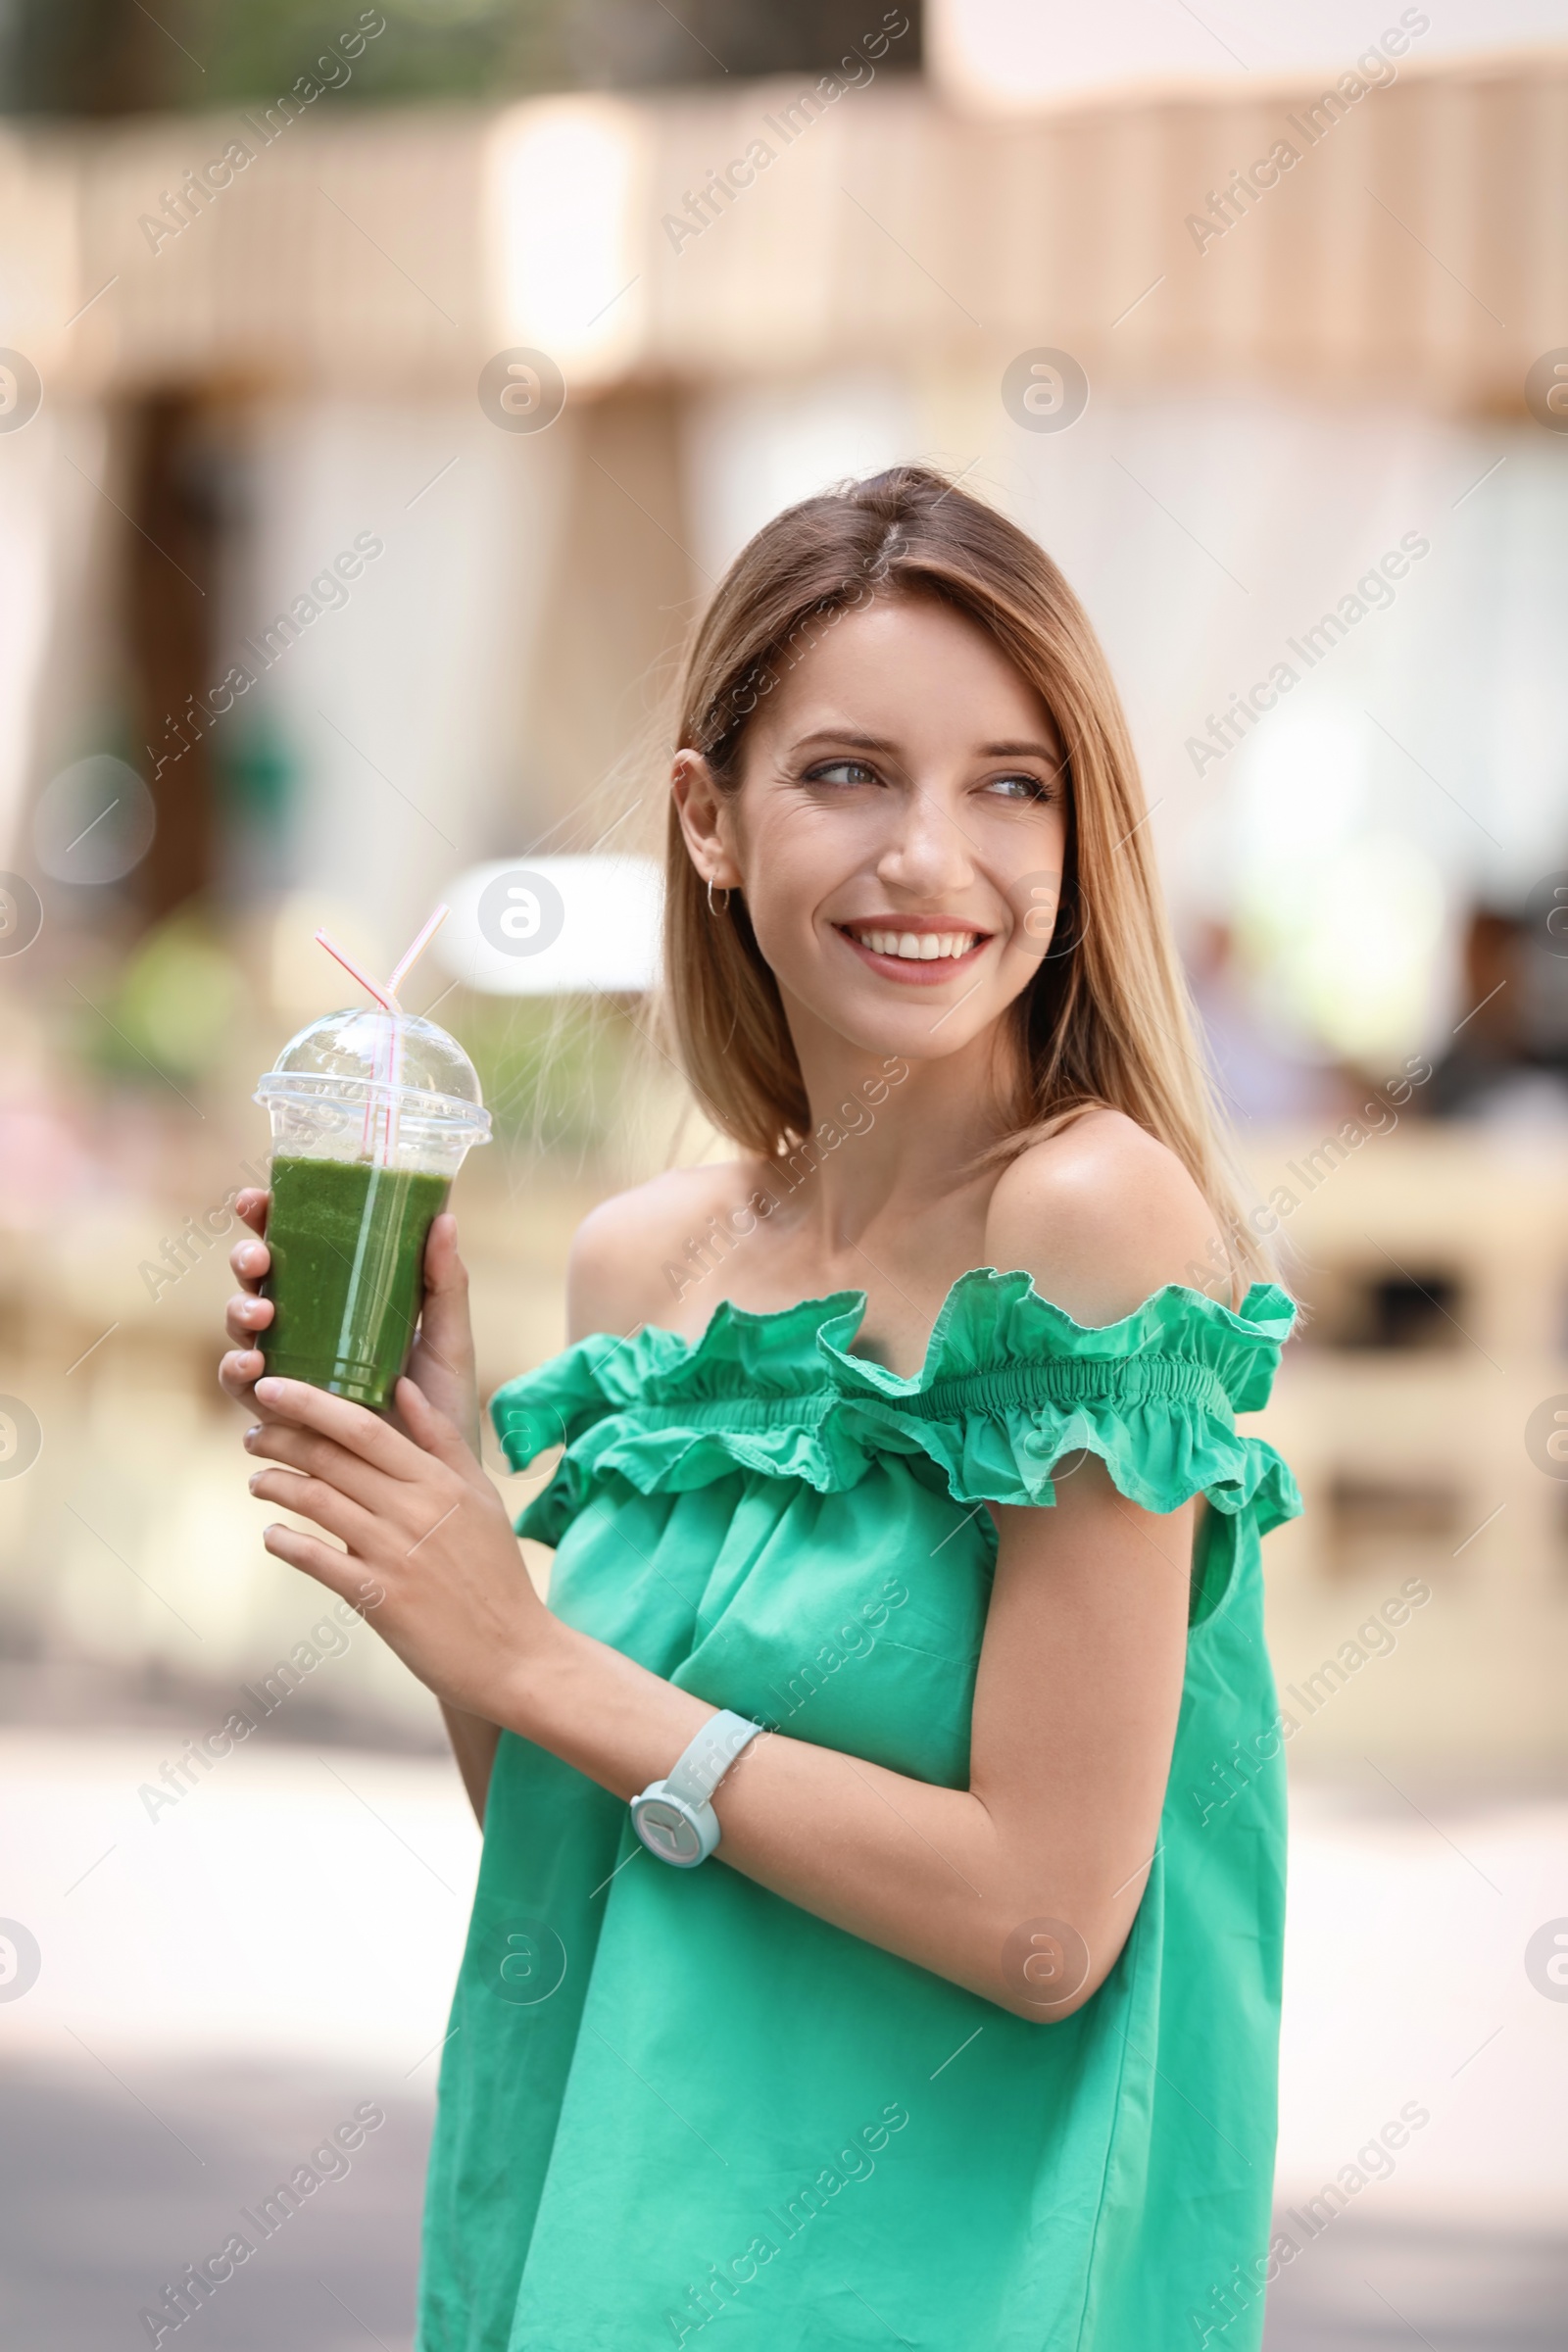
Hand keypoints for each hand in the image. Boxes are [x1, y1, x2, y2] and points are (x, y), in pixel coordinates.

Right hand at [220, 1191, 480, 1448]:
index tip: (259, 1198)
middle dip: (246, 1258)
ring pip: (241, 1325)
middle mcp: (304, 1325)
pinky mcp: (276, 1410)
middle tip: (259, 1258)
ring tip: (261, 1313)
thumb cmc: (442, 1402)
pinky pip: (240, 1386)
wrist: (437, 1473)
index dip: (268, 1217)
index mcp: (339, 1296)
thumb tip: (444, 1216)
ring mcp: (286, 1365)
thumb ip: (444, 1282)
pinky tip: (251, 1365)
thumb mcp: (448, 1336)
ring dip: (238, 1310)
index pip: (295, 1244)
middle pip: (259, 1278)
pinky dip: (236, 1371)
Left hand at [243, 1373, 552, 1720]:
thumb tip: (404, 1385)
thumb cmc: (496, 1569)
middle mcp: (413, 1510)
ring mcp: (393, 1554)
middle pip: (329, 1458)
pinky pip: (315, 1560)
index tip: (271, 1387)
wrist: (512, 1652)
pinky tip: (273, 1536)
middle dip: (280, 1439)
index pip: (362, 1425)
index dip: (309, 1402)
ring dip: (275, 1486)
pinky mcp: (377, 1598)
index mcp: (439, 1480)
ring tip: (258, 1481)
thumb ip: (442, 1439)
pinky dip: (284, 1543)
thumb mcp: (480, 1496)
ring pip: (315, 1503)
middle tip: (254, 1435)